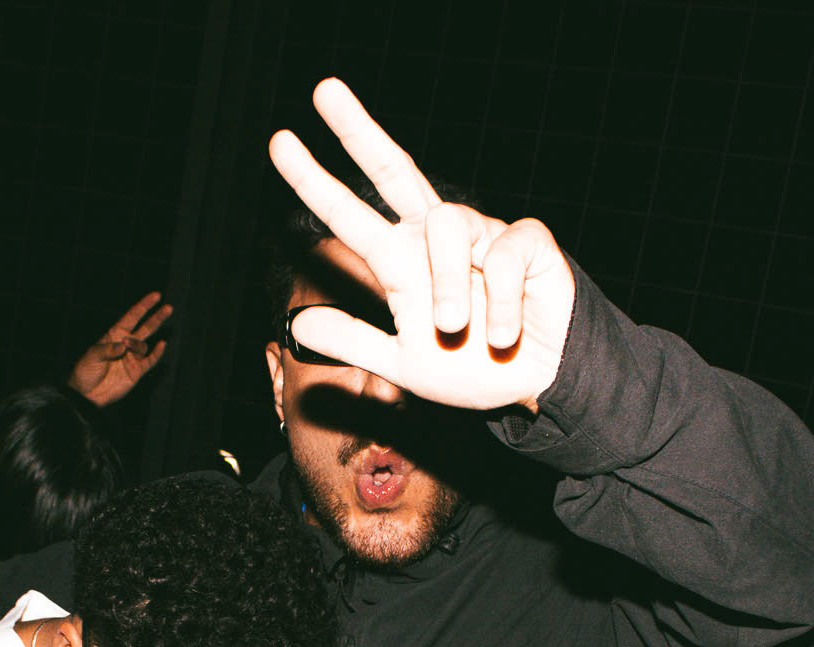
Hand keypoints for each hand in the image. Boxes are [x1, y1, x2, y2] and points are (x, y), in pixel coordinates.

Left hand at [68, 291, 172, 405]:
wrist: (87, 395)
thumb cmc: (85, 372)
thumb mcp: (92, 356)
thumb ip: (108, 348)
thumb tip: (124, 344)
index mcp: (114, 335)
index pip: (132, 317)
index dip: (144, 306)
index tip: (156, 296)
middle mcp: (125, 344)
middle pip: (145, 327)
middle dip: (156, 317)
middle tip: (168, 307)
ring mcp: (132, 358)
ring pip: (144, 345)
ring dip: (139, 345)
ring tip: (128, 350)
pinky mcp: (136, 372)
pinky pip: (150, 361)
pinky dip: (157, 353)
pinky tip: (161, 344)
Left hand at [268, 78, 574, 412]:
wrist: (535, 388)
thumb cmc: (470, 370)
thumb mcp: (402, 363)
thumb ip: (355, 342)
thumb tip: (297, 328)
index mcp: (403, 263)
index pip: (352, 216)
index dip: (316, 182)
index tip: (279, 143)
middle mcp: (437, 240)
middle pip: (393, 170)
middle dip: (358, 131)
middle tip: (323, 89)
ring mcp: (482, 235)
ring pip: (446, 226)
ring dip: (447, 286)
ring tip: (455, 329)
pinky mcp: (526, 243)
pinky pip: (502, 258)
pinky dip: (499, 306)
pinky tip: (504, 335)